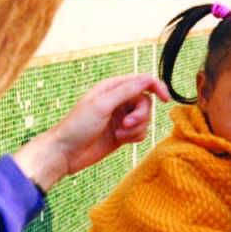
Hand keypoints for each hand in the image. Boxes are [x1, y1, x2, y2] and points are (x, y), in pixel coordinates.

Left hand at [13, 74, 169, 191]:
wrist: (65, 153)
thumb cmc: (77, 126)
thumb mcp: (102, 105)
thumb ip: (126, 91)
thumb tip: (147, 78)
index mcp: (111, 88)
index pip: (141, 82)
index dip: (156, 87)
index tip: (166, 99)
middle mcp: (117, 101)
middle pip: (145, 102)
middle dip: (140, 115)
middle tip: (125, 125)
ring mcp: (120, 118)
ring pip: (144, 119)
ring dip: (135, 128)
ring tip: (119, 134)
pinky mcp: (121, 134)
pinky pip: (140, 132)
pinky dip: (134, 137)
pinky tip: (121, 140)